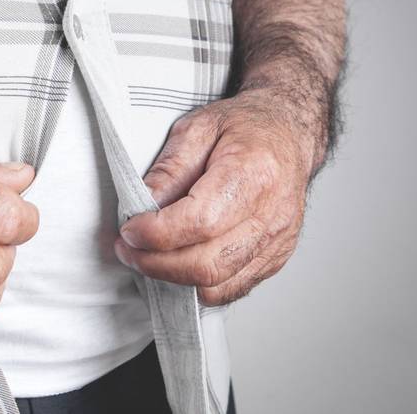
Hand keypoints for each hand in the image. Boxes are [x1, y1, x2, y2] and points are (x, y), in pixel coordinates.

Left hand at [115, 89, 314, 305]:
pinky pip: (230, 288)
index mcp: (254, 173)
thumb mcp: (198, 128)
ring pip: (217, 284)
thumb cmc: (245, 128)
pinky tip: (177, 262)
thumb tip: (142, 204)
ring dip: (171, 278)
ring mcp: (277, 242)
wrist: (288, 134)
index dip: (157, 233)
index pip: (200, 222)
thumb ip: (170, 168)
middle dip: (155, 263)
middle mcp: (271, 215)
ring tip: (147, 256)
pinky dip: (196, 284)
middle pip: (207, 264)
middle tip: (127, 249)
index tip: (129, 229)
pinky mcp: (274, 259)